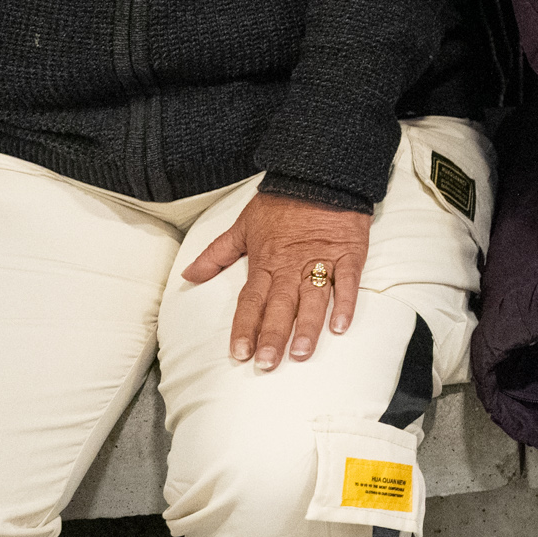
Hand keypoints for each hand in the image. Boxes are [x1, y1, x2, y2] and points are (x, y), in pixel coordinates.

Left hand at [180, 189, 374, 369]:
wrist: (318, 173)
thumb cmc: (280, 203)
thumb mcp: (242, 226)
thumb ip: (217, 254)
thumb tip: (189, 275)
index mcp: (266, 262)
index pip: (252, 301)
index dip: (245, 328)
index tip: (239, 353)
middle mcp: (291, 266)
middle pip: (280, 306)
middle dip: (273, 336)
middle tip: (267, 364)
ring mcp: (320, 260)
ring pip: (312, 298)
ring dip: (307, 326)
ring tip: (300, 353)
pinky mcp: (348, 253)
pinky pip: (347, 281)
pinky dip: (345, 302)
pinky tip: (340, 326)